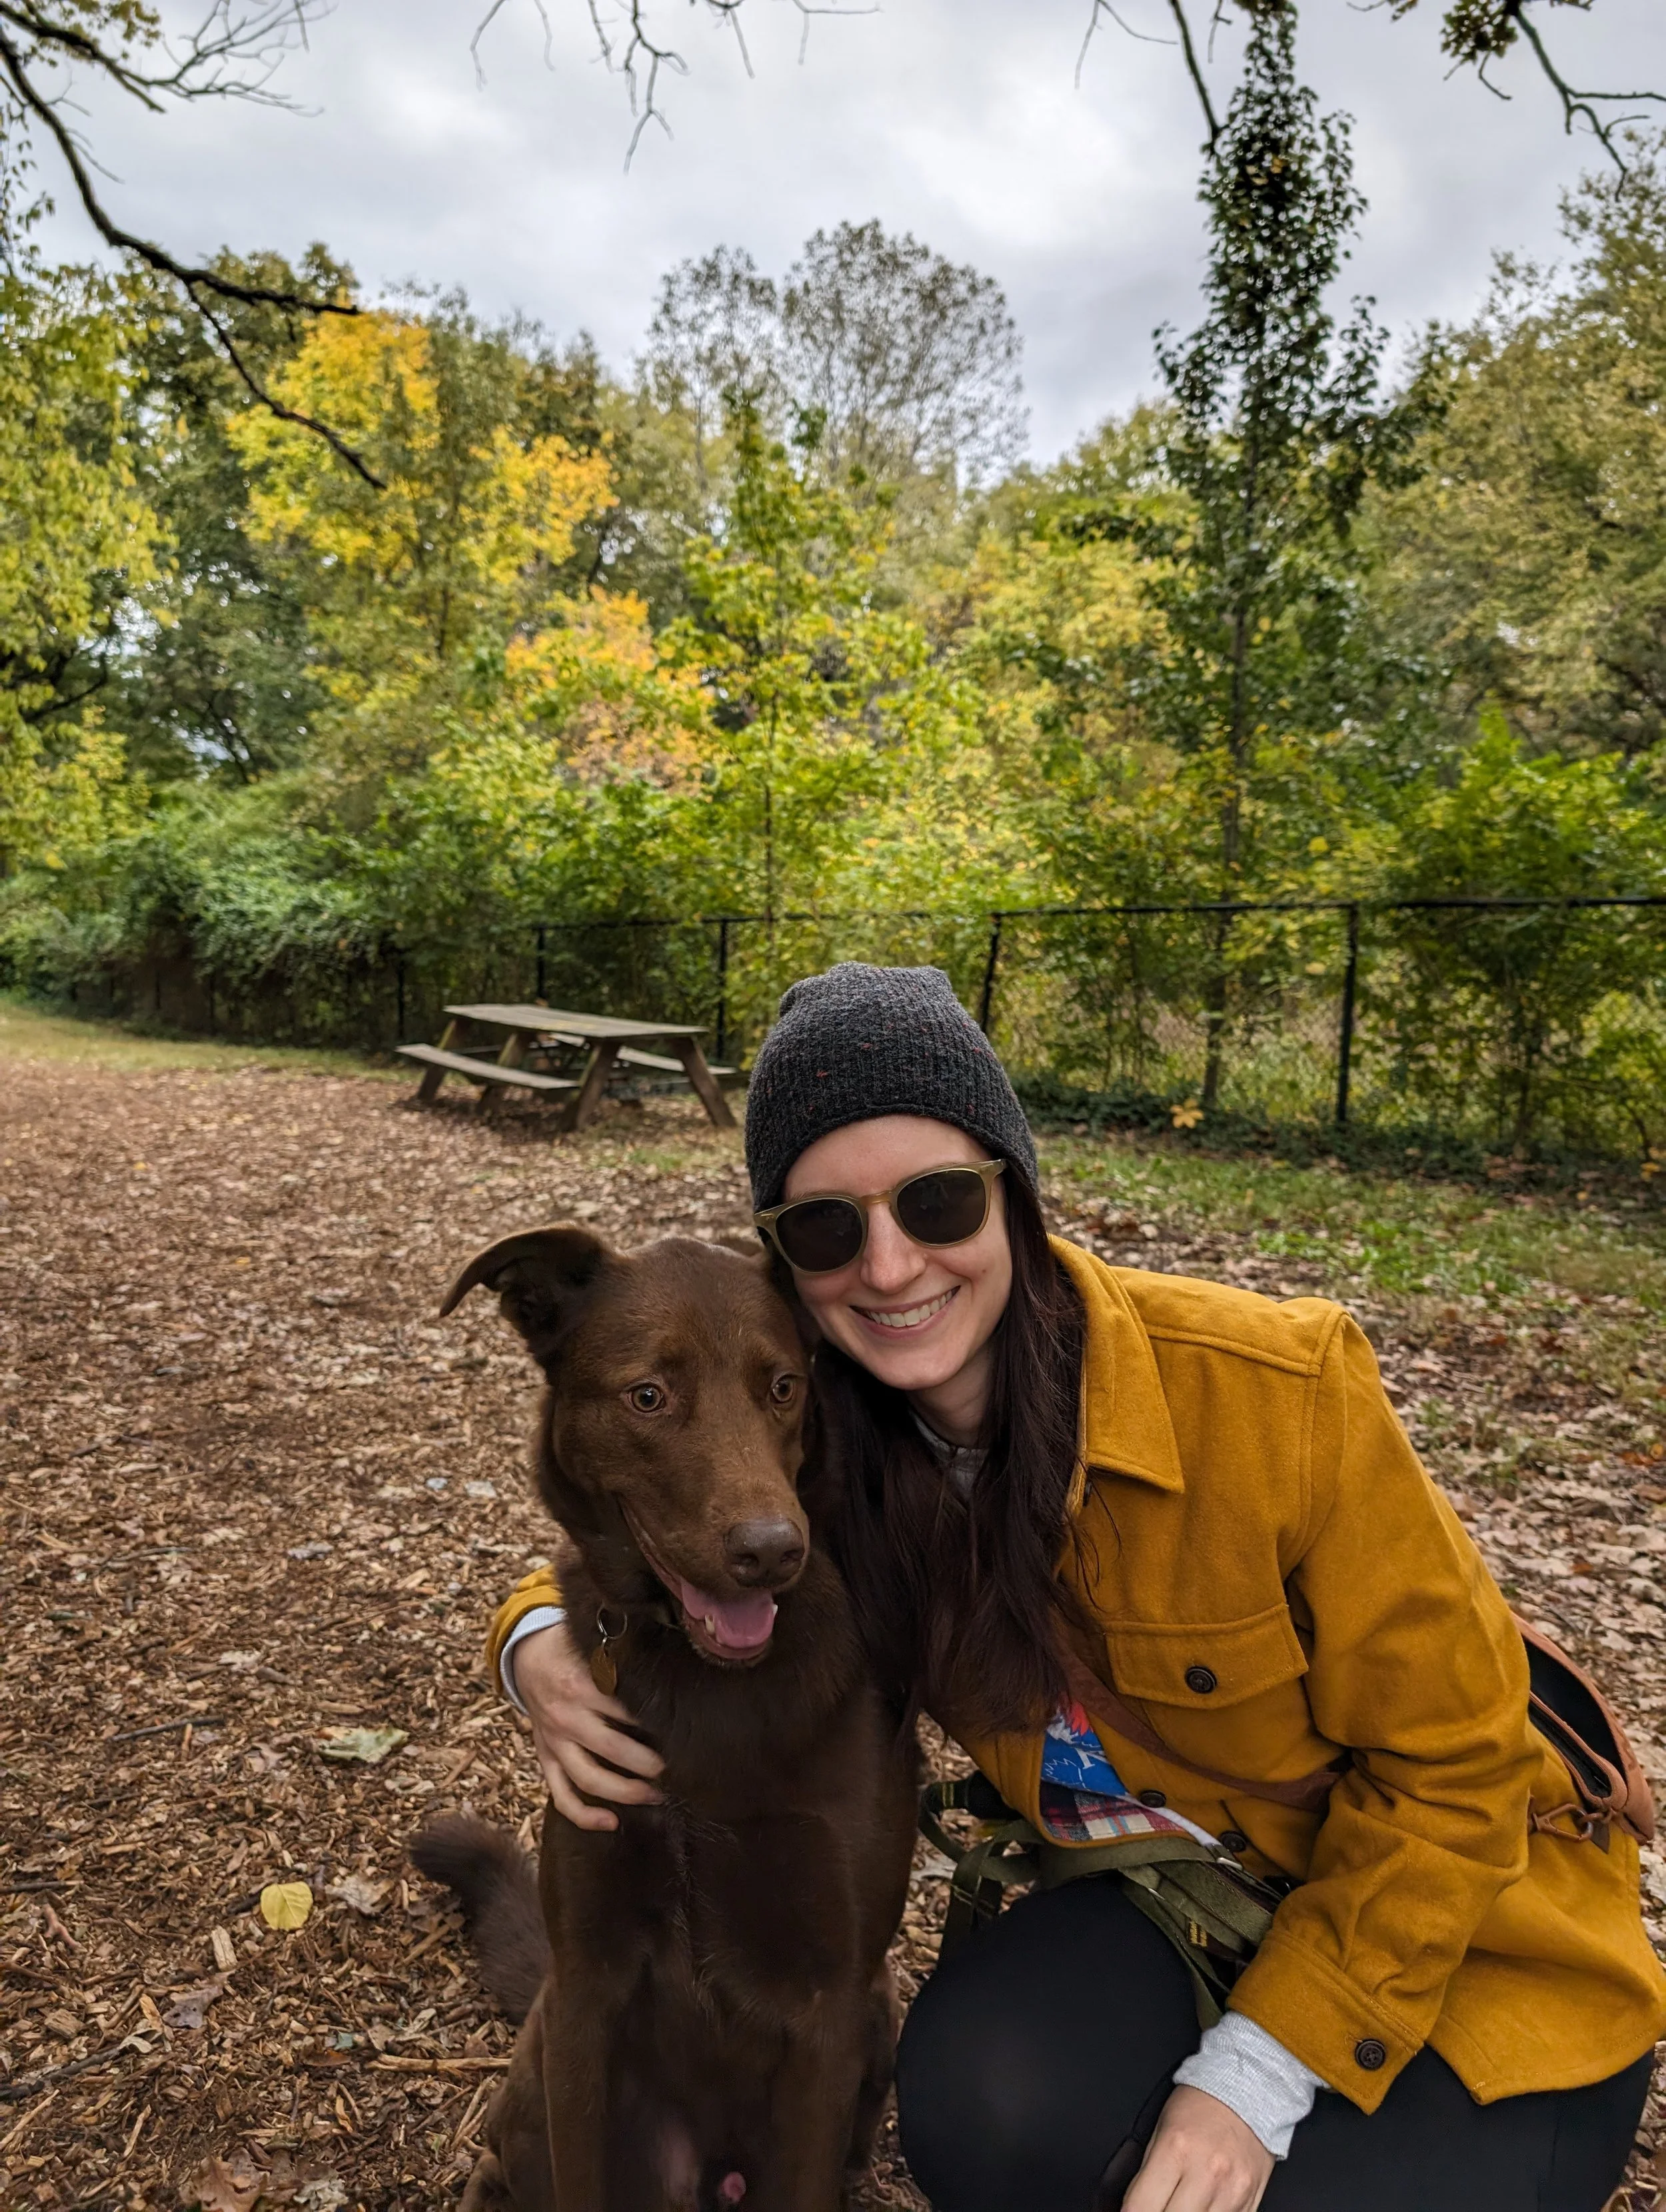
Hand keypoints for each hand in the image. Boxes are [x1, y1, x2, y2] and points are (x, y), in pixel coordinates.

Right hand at [510, 1620, 663, 1832]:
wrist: (526, 1655)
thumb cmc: (572, 1648)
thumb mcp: (594, 1642)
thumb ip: (623, 1655)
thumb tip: (671, 1655)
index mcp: (581, 1684)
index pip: (625, 1710)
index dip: (656, 1723)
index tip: (683, 1732)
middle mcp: (566, 1716)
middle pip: (612, 1749)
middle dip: (649, 1764)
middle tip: (678, 1770)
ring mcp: (554, 1741)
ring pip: (588, 1778)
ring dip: (625, 1792)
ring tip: (657, 1796)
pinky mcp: (546, 1758)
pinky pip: (560, 1795)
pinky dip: (583, 1815)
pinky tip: (611, 1823)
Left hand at [1120, 2087, 1274, 2211]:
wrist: (1247, 2093)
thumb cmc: (1199, 2106)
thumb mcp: (1160, 2128)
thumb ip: (1146, 2172)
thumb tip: (1131, 2206)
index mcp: (1175, 2149)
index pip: (1140, 2206)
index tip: (1129, 2211)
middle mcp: (1206, 2174)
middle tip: (1155, 2205)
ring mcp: (1231, 2192)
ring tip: (1178, 2204)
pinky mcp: (1249, 2203)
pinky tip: (1201, 2206)